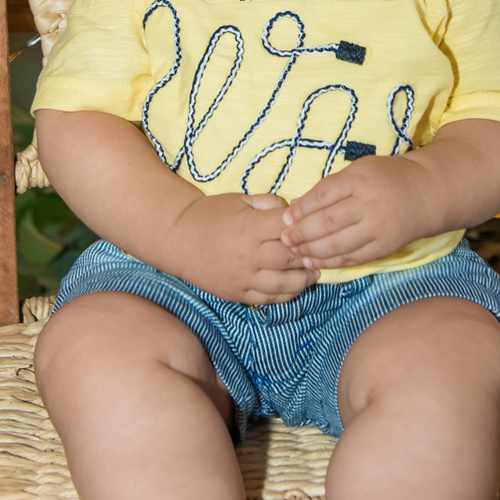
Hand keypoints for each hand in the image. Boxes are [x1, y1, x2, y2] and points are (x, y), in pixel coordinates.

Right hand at [167, 192, 318, 305]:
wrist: (177, 237)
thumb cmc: (210, 214)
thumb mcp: (240, 200)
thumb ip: (268, 203)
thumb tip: (295, 210)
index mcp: (249, 227)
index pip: (287, 229)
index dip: (305, 228)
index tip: (315, 226)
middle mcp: (247, 254)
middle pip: (289, 258)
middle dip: (309, 256)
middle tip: (322, 252)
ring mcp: (242, 277)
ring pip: (283, 284)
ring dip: (304, 279)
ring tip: (314, 273)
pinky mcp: (236, 293)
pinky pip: (267, 299)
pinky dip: (286, 295)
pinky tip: (296, 287)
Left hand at [281, 155, 433, 271]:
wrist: (426, 193)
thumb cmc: (386, 177)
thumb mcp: (358, 170)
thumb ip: (329, 187)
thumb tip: (297, 206)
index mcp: (360, 180)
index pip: (323, 195)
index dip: (301, 209)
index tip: (285, 217)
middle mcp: (369, 204)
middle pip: (328, 222)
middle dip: (302, 233)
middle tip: (284, 239)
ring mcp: (378, 228)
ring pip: (338, 244)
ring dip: (312, 251)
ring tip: (294, 252)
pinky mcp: (384, 247)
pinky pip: (352, 258)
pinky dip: (331, 263)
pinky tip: (314, 262)